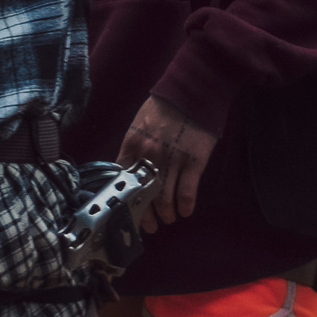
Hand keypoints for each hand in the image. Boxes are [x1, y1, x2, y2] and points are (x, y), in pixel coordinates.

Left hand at [116, 94, 218, 230]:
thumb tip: (130, 172)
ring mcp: (172, 160)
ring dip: (167, 213)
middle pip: (144, 195)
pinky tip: (185, 210)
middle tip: (151, 224)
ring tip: (170, 217)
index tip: (129, 213)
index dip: (126, 202)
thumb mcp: (140, 126)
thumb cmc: (164, 107)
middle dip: (147, 215)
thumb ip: (134, 149)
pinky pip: (187, 192)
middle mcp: (149, 156)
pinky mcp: (193, 162)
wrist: (192, 91)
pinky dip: (185, 206)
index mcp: (132, 145)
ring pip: (165, 198)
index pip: (123, 181)